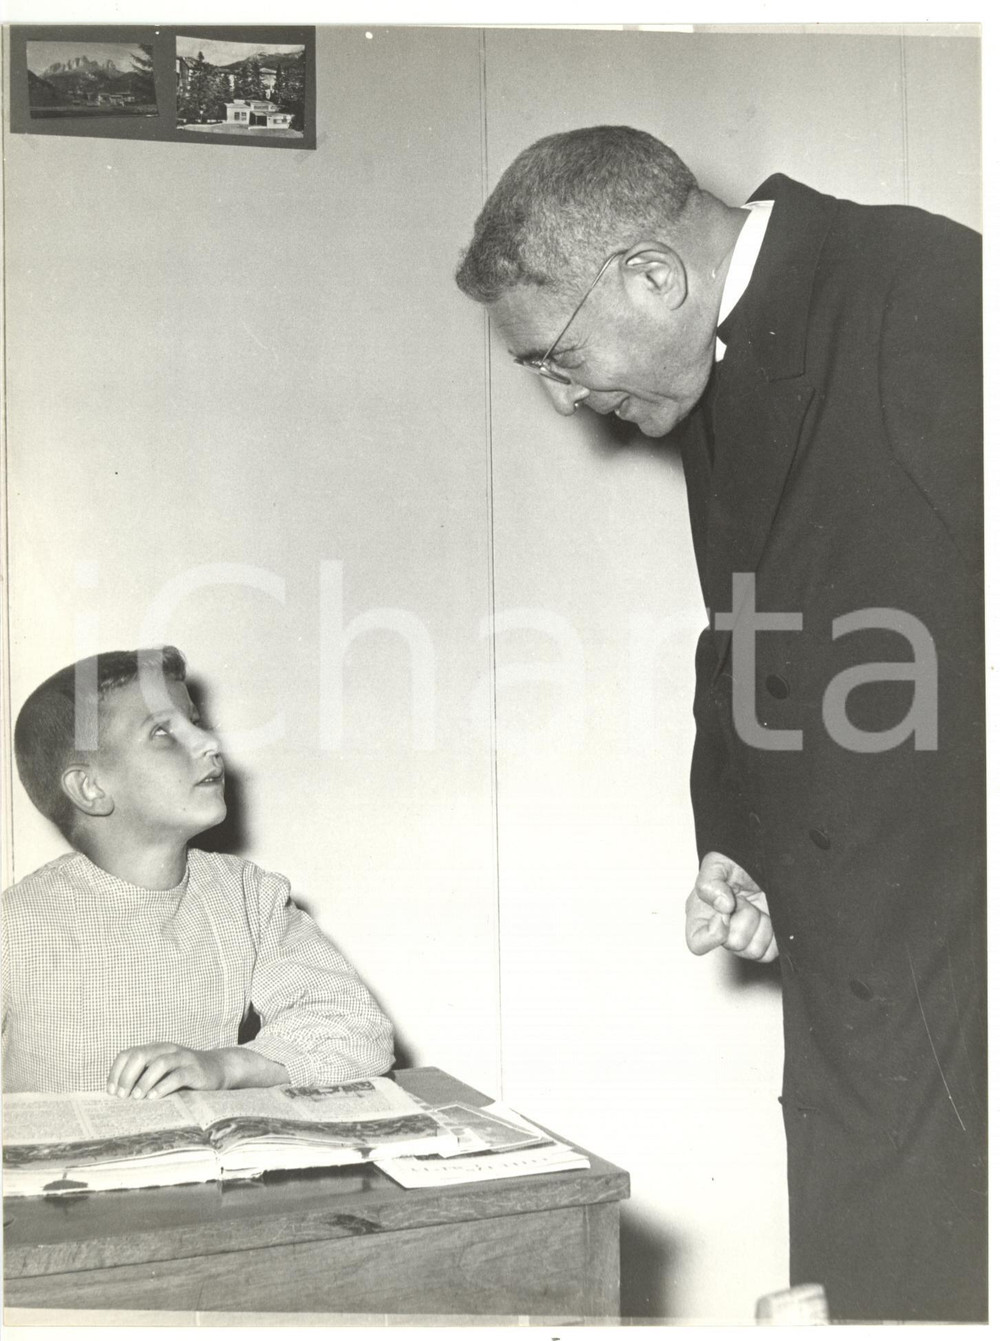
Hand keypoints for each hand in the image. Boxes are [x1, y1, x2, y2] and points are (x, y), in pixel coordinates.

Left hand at [106, 1043, 287, 1098]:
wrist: (218, 1069)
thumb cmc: (184, 1075)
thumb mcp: (162, 1073)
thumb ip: (144, 1076)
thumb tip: (117, 1095)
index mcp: (155, 1049)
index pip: (128, 1054)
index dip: (116, 1072)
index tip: (111, 1092)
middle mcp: (167, 1050)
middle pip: (140, 1055)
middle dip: (127, 1076)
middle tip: (121, 1096)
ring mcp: (182, 1058)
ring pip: (159, 1063)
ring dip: (144, 1081)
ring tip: (136, 1098)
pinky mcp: (195, 1070)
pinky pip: (177, 1076)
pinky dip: (163, 1087)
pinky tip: (154, 1098)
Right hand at [685, 851, 777, 962]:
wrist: (759, 863)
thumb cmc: (732, 865)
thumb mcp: (715, 865)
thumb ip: (709, 884)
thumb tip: (722, 905)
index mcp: (701, 917)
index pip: (698, 943)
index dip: (713, 933)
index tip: (725, 911)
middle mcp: (722, 932)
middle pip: (733, 944)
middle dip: (744, 916)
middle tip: (742, 900)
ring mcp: (744, 938)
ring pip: (754, 950)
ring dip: (760, 923)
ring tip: (755, 906)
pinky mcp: (765, 941)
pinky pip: (771, 951)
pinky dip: (773, 933)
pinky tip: (767, 916)